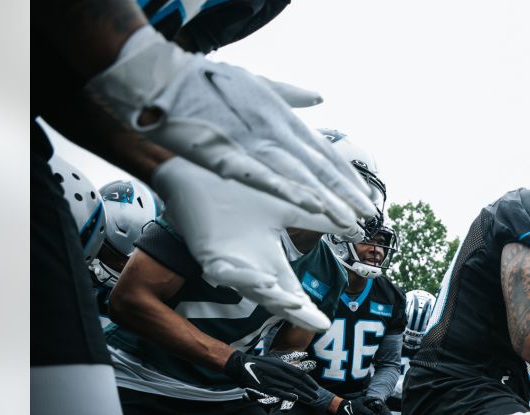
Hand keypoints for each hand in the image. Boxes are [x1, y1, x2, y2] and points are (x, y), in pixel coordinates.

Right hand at [86, 25, 377, 230]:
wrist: (159, 80)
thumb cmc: (204, 83)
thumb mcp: (254, 83)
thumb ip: (289, 95)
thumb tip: (319, 98)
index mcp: (281, 118)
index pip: (323, 151)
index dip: (346, 175)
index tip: (366, 195)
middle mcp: (275, 130)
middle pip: (319, 166)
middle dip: (346, 192)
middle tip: (370, 214)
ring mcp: (254, 143)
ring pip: (299, 176)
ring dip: (327, 199)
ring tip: (350, 219)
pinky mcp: (230, 156)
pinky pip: (266, 178)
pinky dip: (290, 191)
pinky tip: (312, 205)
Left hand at [152, 156, 340, 331]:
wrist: (202, 164)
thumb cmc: (240, 187)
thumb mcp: (289, 205)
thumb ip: (320, 219)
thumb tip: (357, 228)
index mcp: (267, 257)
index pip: (291, 289)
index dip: (306, 308)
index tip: (325, 324)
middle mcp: (249, 264)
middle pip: (275, 297)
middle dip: (295, 313)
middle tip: (319, 325)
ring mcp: (227, 261)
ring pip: (250, 288)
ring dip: (273, 297)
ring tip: (295, 304)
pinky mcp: (207, 252)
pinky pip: (225, 272)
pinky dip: (244, 278)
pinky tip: (264, 280)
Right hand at [252, 352, 316, 404]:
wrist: (241, 365)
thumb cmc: (260, 361)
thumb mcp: (275, 356)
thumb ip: (289, 356)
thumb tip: (304, 354)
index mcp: (282, 365)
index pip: (300, 374)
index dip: (309, 381)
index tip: (316, 387)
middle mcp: (279, 372)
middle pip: (297, 382)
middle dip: (308, 390)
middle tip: (316, 396)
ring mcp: (272, 380)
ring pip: (290, 388)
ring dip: (302, 394)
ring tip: (311, 399)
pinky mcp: (265, 387)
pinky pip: (278, 392)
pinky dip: (287, 395)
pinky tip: (295, 398)